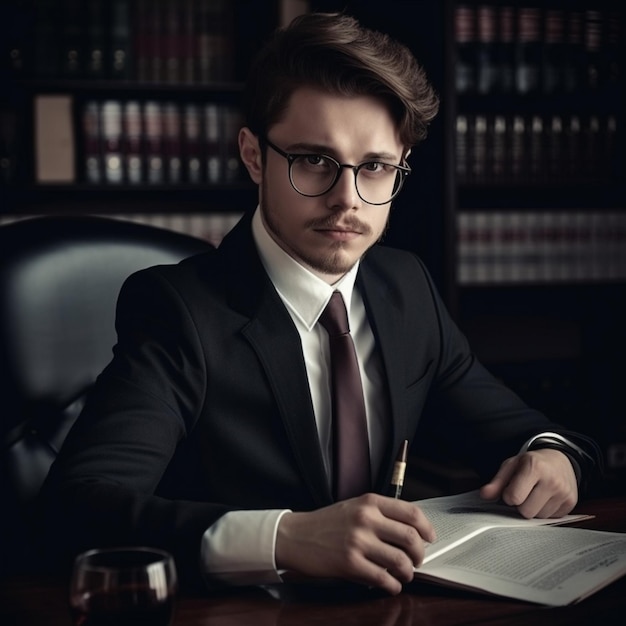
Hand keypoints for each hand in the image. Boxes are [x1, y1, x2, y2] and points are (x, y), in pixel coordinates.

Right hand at [275, 493, 435, 594]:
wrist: (296, 536)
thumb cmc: (325, 523)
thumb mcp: (354, 506)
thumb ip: (379, 513)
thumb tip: (409, 530)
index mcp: (369, 503)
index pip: (411, 512)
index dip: (426, 528)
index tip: (430, 537)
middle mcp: (366, 519)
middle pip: (411, 538)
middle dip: (420, 554)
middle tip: (417, 560)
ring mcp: (358, 542)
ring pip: (401, 561)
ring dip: (408, 573)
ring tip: (404, 574)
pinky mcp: (350, 564)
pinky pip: (384, 579)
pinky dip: (393, 585)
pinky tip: (390, 584)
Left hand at [480, 448, 577, 518]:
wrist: (560, 459)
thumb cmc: (532, 463)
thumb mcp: (511, 466)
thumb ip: (497, 482)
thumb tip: (484, 495)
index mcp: (534, 467)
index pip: (514, 497)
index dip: (508, 496)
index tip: (511, 489)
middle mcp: (552, 480)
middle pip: (526, 511)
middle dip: (521, 505)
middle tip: (524, 492)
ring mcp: (564, 492)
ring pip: (539, 517)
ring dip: (533, 509)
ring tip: (535, 494)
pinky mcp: (571, 503)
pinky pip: (551, 518)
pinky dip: (545, 510)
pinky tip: (545, 498)